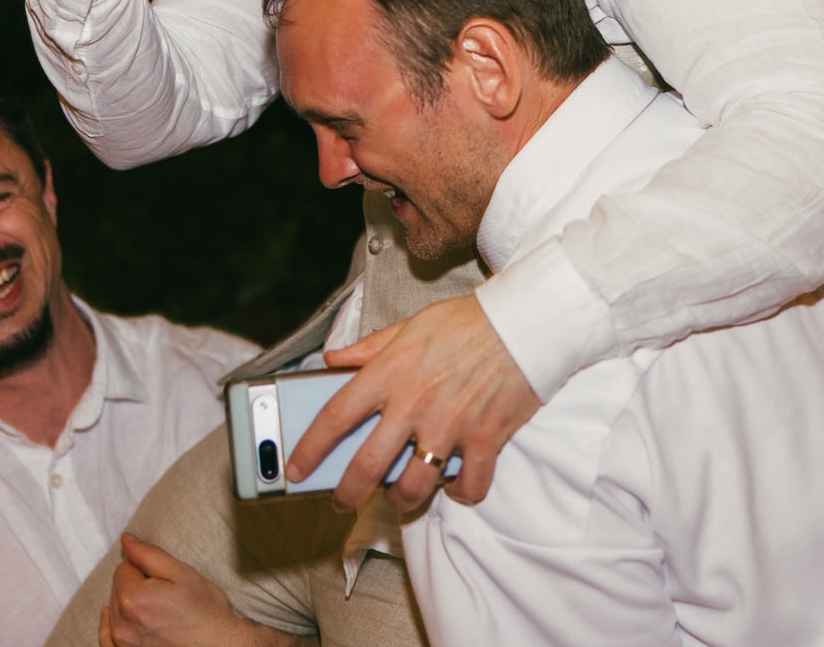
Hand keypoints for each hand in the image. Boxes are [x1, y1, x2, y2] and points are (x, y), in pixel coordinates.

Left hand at [97, 534, 309, 646]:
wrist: (219, 644)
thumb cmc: (205, 611)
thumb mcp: (182, 573)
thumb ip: (149, 554)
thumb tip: (126, 539)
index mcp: (133, 598)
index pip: (123, 567)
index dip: (142, 566)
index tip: (161, 575)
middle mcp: (122, 623)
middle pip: (117, 588)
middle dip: (134, 584)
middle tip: (163, 591)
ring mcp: (122, 642)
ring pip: (114, 608)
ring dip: (128, 603)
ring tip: (156, 608)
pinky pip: (106, 637)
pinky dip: (110, 625)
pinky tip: (114, 616)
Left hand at [284, 295, 541, 511]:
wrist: (527, 321)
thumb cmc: (468, 321)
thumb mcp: (410, 324)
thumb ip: (369, 348)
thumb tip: (332, 359)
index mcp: (391, 372)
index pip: (335, 417)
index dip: (309, 448)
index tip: (296, 468)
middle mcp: (415, 404)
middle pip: (366, 467)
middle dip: (345, 494)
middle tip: (341, 501)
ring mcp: (451, 426)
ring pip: (413, 487)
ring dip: (401, 500)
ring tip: (400, 496)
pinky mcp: (486, 439)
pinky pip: (469, 486)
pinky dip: (460, 493)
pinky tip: (454, 485)